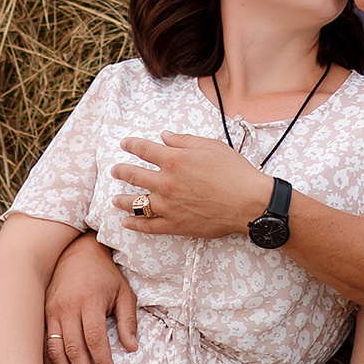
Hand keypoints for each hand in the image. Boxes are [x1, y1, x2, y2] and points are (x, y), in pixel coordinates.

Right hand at [44, 232, 137, 363]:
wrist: (77, 252)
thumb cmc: (104, 274)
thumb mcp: (123, 291)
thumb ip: (128, 319)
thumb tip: (131, 347)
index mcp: (89, 301)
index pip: (95, 340)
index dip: (102, 363)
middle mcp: (67, 307)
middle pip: (73, 349)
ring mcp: (50, 311)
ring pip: (54, 351)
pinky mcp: (41, 315)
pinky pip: (43, 345)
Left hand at [109, 133, 270, 237]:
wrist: (248, 203)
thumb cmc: (234, 172)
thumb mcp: (211, 146)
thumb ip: (183, 140)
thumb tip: (164, 136)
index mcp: (174, 160)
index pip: (144, 149)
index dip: (132, 145)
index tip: (125, 144)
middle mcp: (166, 183)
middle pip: (134, 176)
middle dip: (121, 171)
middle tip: (116, 170)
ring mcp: (168, 206)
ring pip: (136, 204)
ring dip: (122, 200)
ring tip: (114, 200)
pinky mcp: (175, 225)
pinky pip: (148, 226)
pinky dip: (135, 225)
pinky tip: (126, 223)